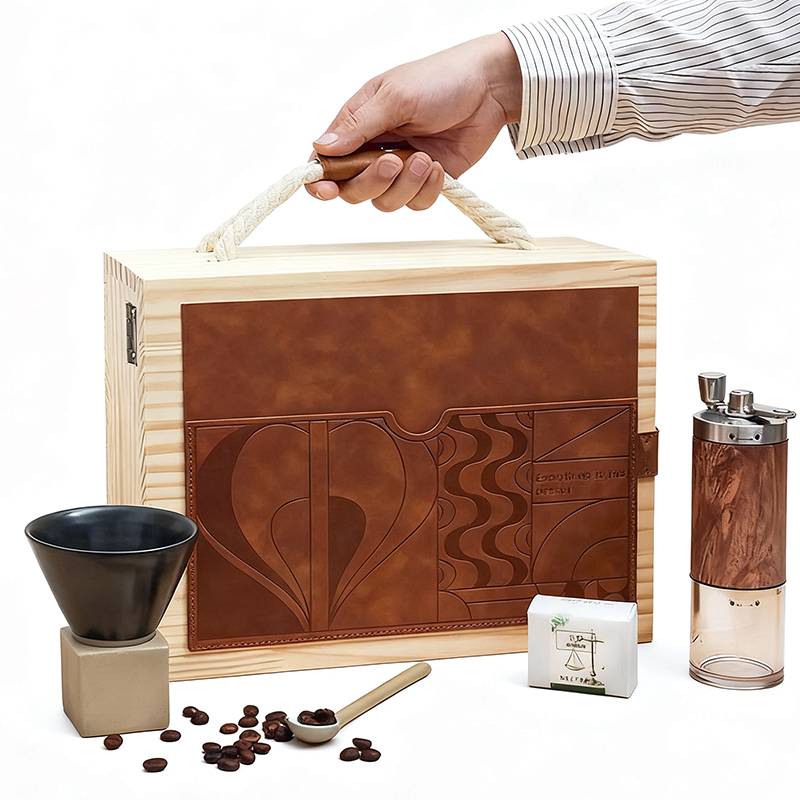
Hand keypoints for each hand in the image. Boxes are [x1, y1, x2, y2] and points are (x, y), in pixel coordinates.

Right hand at [306, 33, 520, 210]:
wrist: (489, 89)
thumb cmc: (440, 80)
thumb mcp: (395, 96)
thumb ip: (358, 126)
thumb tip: (321, 148)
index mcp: (357, 126)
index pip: (327, 162)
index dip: (321, 181)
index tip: (327, 188)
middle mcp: (374, 151)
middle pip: (354, 191)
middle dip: (372, 182)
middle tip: (394, 161)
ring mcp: (401, 170)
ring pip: (385, 202)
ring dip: (405, 185)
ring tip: (426, 158)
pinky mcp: (426, 183)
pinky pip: (416, 204)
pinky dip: (427, 190)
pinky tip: (439, 167)